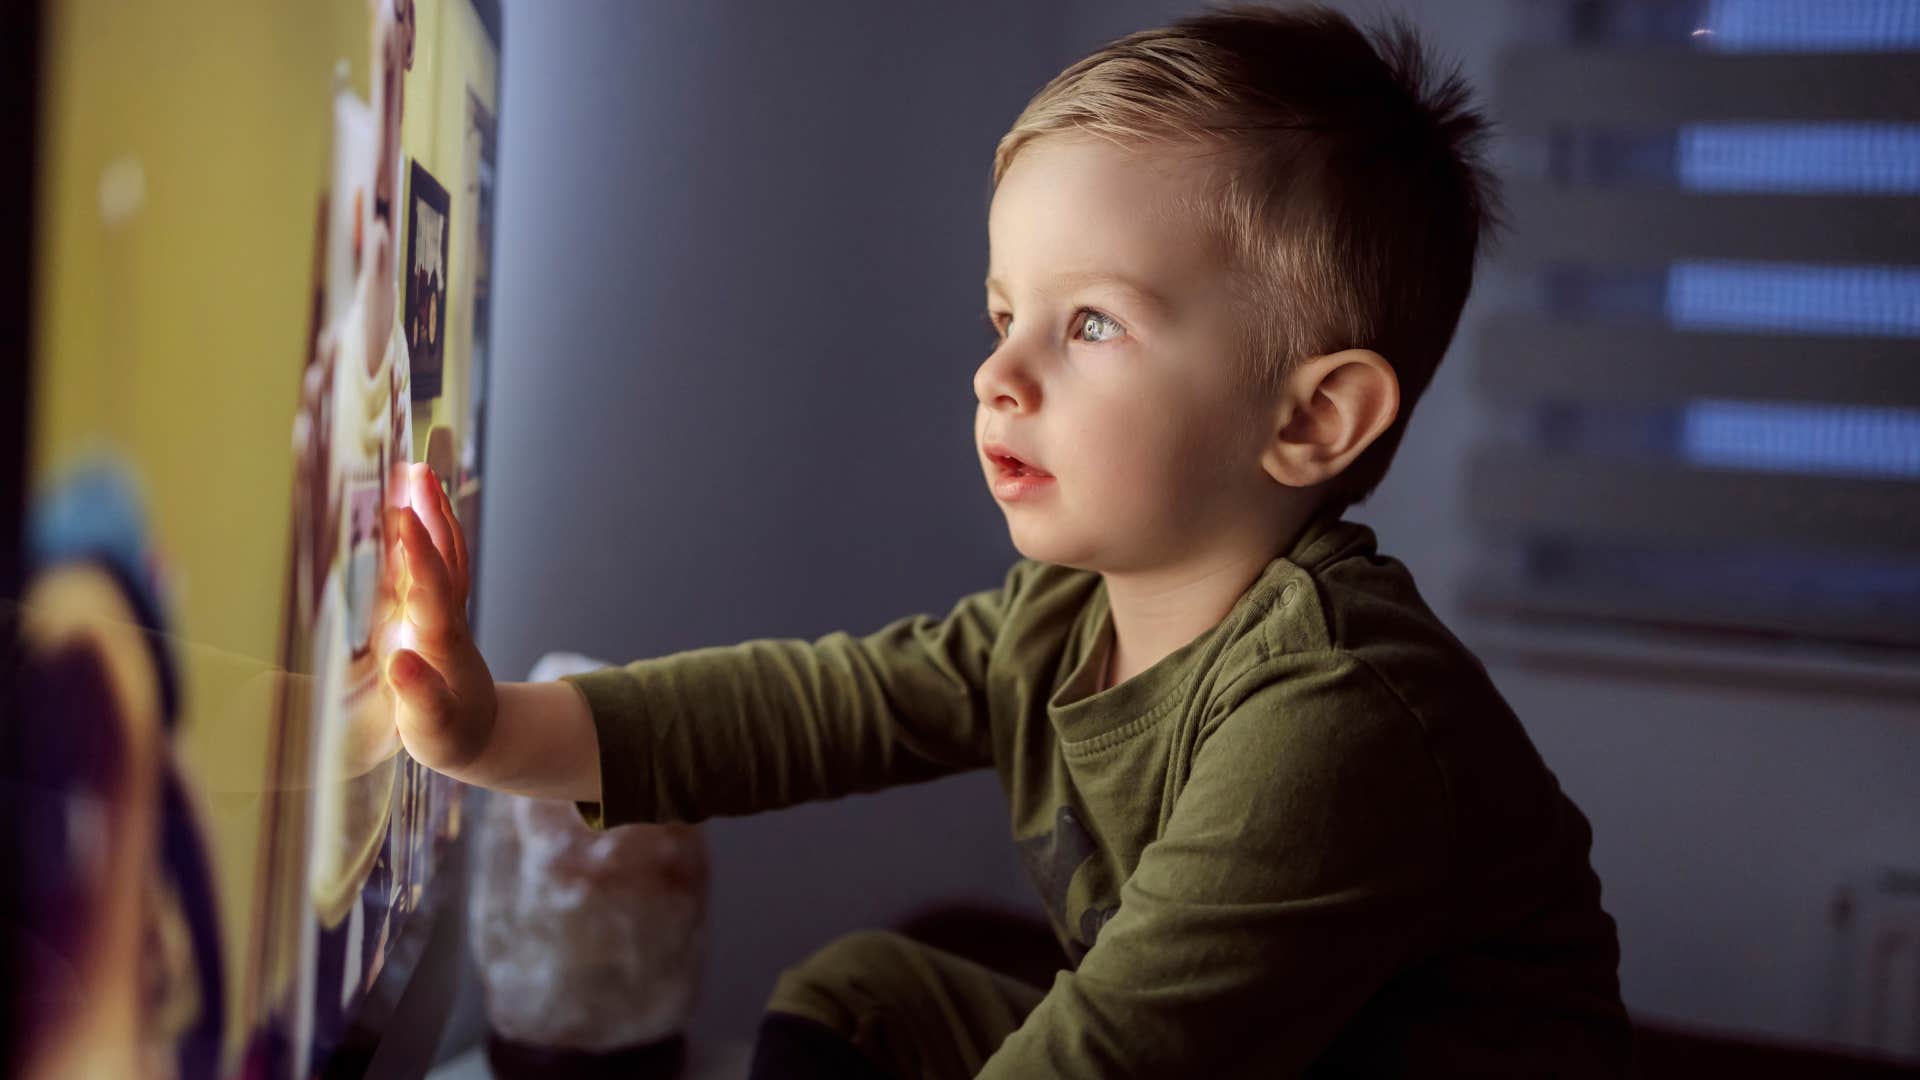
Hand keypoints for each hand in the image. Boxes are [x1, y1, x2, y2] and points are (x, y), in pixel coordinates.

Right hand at [380, 462, 496, 775]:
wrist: (483, 737)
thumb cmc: (452, 737)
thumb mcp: (434, 729)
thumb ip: (419, 698)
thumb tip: (400, 660)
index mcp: (441, 643)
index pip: (431, 588)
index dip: (417, 552)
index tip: (401, 513)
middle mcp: (447, 619)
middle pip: (444, 558)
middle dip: (430, 515)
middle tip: (414, 471)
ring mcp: (446, 612)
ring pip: (445, 555)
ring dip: (434, 514)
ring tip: (417, 472)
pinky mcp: (440, 613)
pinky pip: (437, 564)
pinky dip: (429, 533)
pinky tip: (416, 507)